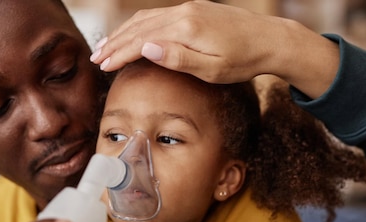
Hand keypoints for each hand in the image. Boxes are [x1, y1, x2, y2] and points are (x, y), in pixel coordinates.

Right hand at [91, 1, 339, 97]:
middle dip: (115, 43)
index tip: (102, 66)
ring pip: (146, 19)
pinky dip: (140, 25)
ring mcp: (188, 8)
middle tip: (96, 58)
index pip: (141, 41)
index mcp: (185, 28)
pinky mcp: (194, 9)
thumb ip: (178, 59)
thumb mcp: (212, 69)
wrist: (270, 39)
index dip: (119, 54)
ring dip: (124, 32)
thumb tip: (145, 49)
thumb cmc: (243, 61)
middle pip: (139, 27)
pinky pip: (158, 15)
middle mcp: (183, 13)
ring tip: (107, 46)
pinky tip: (134, 34)